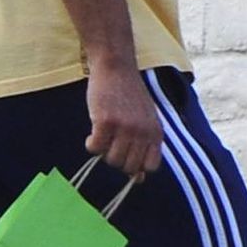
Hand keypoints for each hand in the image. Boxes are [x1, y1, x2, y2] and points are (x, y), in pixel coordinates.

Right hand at [85, 60, 160, 180]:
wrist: (116, 67)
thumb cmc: (129, 95)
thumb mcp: (144, 121)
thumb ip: (144, 147)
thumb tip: (138, 179)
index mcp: (156, 132)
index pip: (150, 166)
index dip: (136, 165)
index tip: (126, 155)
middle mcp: (143, 132)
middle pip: (128, 166)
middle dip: (116, 159)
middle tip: (111, 143)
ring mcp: (124, 127)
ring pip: (111, 159)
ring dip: (103, 151)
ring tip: (102, 136)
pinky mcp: (105, 122)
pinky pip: (95, 148)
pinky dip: (91, 144)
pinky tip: (92, 133)